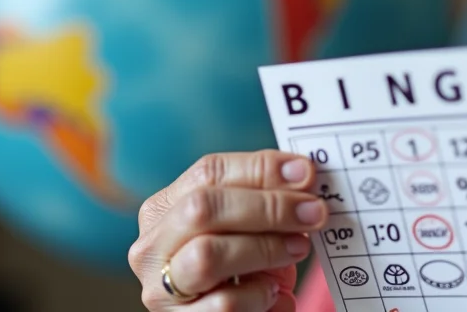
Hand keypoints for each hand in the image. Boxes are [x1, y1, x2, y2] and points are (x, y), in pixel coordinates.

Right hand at [128, 150, 327, 310]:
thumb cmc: (240, 267)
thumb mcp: (247, 228)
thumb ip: (266, 200)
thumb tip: (303, 177)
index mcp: (166, 206)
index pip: (209, 172)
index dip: (260, 168)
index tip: (306, 173)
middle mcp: (153, 245)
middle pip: (203, 208)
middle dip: (267, 206)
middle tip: (313, 212)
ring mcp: (159, 288)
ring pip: (207, 256)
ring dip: (264, 249)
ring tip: (298, 250)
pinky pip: (223, 305)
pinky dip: (258, 295)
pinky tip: (274, 292)